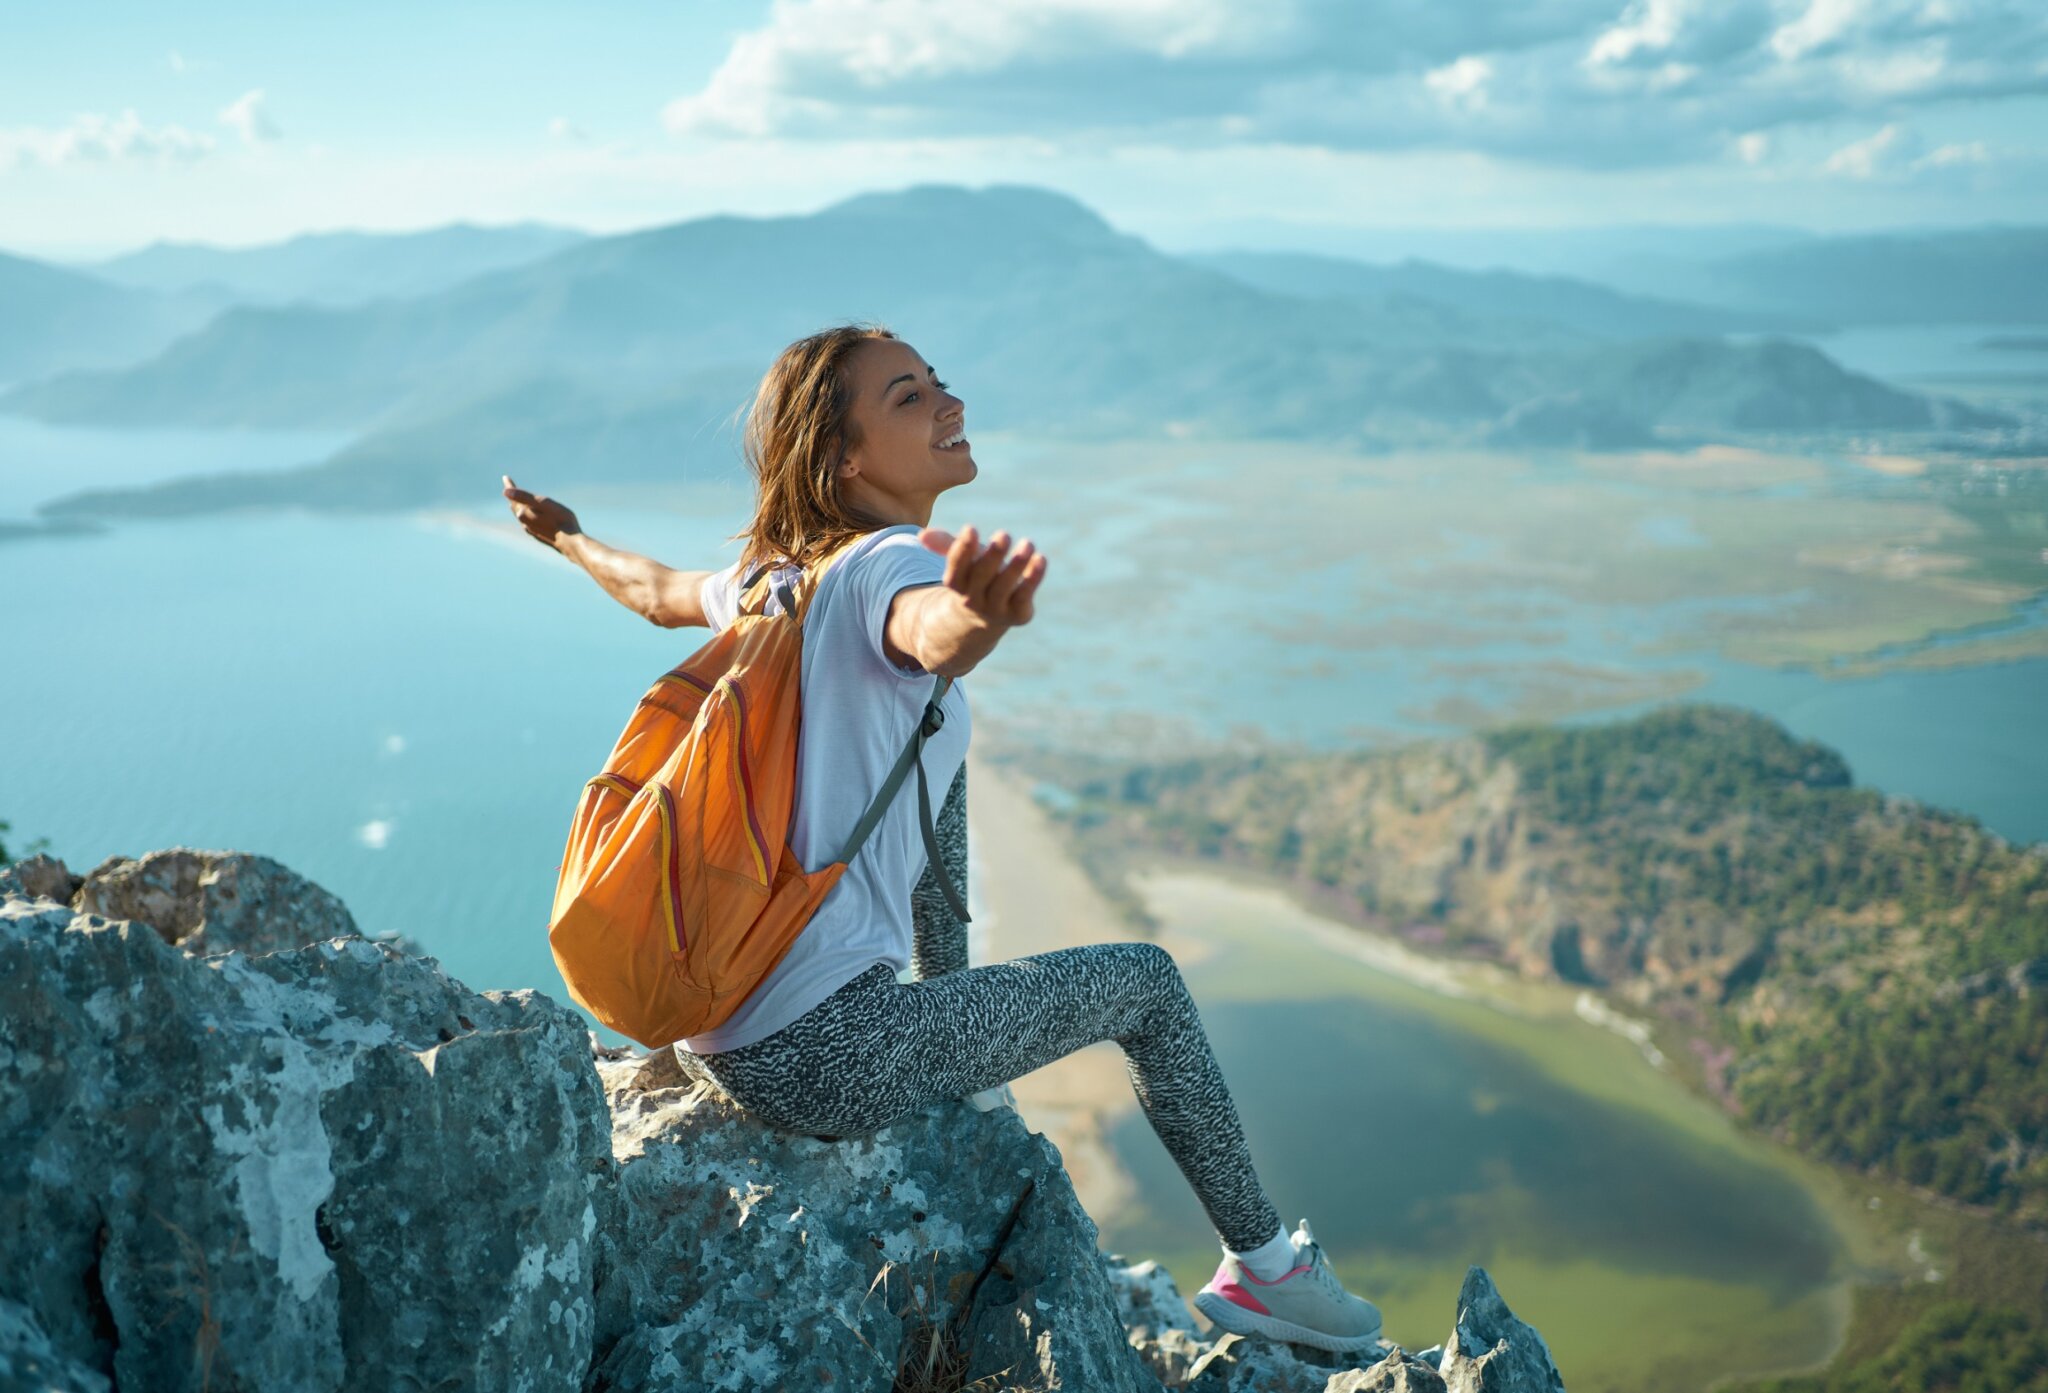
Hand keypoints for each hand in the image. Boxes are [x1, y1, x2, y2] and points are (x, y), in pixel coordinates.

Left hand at [502, 475, 580, 551]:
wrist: (570, 542)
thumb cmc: (559, 520)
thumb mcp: (543, 503)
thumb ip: (524, 497)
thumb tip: (505, 491)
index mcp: (523, 513)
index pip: (513, 497)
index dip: (510, 486)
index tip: (505, 477)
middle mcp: (524, 522)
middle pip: (515, 507)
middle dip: (513, 497)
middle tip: (510, 487)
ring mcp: (531, 530)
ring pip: (521, 516)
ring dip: (519, 507)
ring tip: (517, 501)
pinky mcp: (539, 535)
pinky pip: (528, 523)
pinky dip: (526, 516)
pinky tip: (531, 518)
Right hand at [921, 525, 1047, 627]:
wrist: (985, 618)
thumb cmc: (974, 578)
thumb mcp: (962, 561)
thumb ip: (946, 545)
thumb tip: (923, 534)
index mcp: (956, 585)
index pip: (956, 569)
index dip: (962, 550)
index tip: (971, 528)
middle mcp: (973, 600)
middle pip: (982, 577)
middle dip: (993, 556)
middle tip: (1004, 534)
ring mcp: (996, 609)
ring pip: (1004, 587)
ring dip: (1016, 565)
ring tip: (1028, 543)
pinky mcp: (1018, 614)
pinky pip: (1025, 596)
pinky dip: (1033, 579)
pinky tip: (1040, 559)